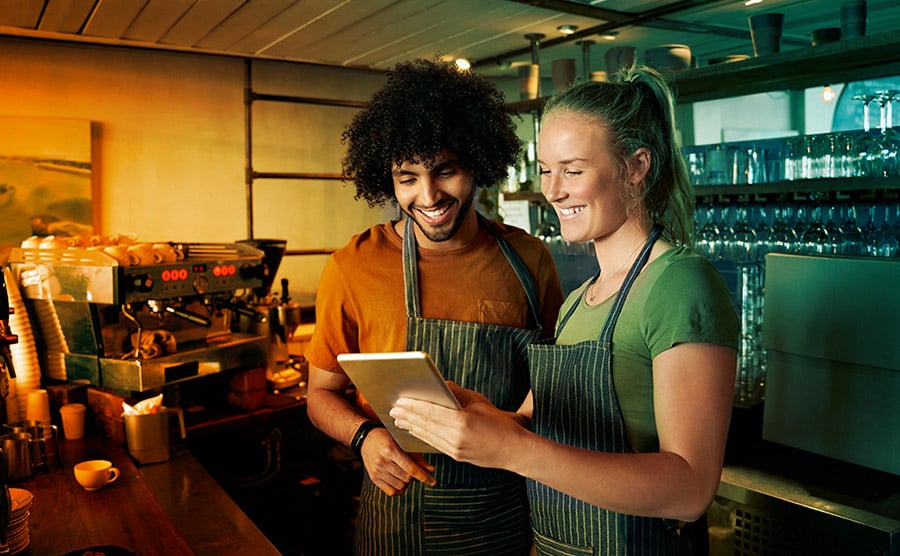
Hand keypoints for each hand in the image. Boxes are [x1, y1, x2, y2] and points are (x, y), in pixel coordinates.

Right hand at [359, 426, 435, 495]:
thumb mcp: (402, 442)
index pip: (411, 468)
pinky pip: (391, 492)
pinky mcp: (373, 478)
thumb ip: (417, 457)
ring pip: (400, 486)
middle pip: (407, 478)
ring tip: (406, 475)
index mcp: (391, 450)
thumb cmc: (386, 437)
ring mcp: (377, 471)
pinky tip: (400, 482)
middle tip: (416, 472)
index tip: (433, 481)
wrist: (366, 438)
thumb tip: (431, 470)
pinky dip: (399, 490)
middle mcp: (382, 461)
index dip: (424, 476)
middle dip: (415, 477)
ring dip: (407, 484)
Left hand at [390, 384, 527, 469]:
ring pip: (427, 436)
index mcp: (462, 422)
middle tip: (393, 409)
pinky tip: (415, 431)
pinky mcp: (456, 456)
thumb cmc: (500, 424)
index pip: (430, 412)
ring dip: (411, 427)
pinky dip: (422, 436)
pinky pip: (435, 444)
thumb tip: (441, 385)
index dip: (413, 406)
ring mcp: (455, 450)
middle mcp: (456, 438)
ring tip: (398, 420)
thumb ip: (458, 393)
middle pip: (425, 425)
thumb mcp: (479, 402)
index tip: (400, 401)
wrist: (514, 451)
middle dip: (408, 416)